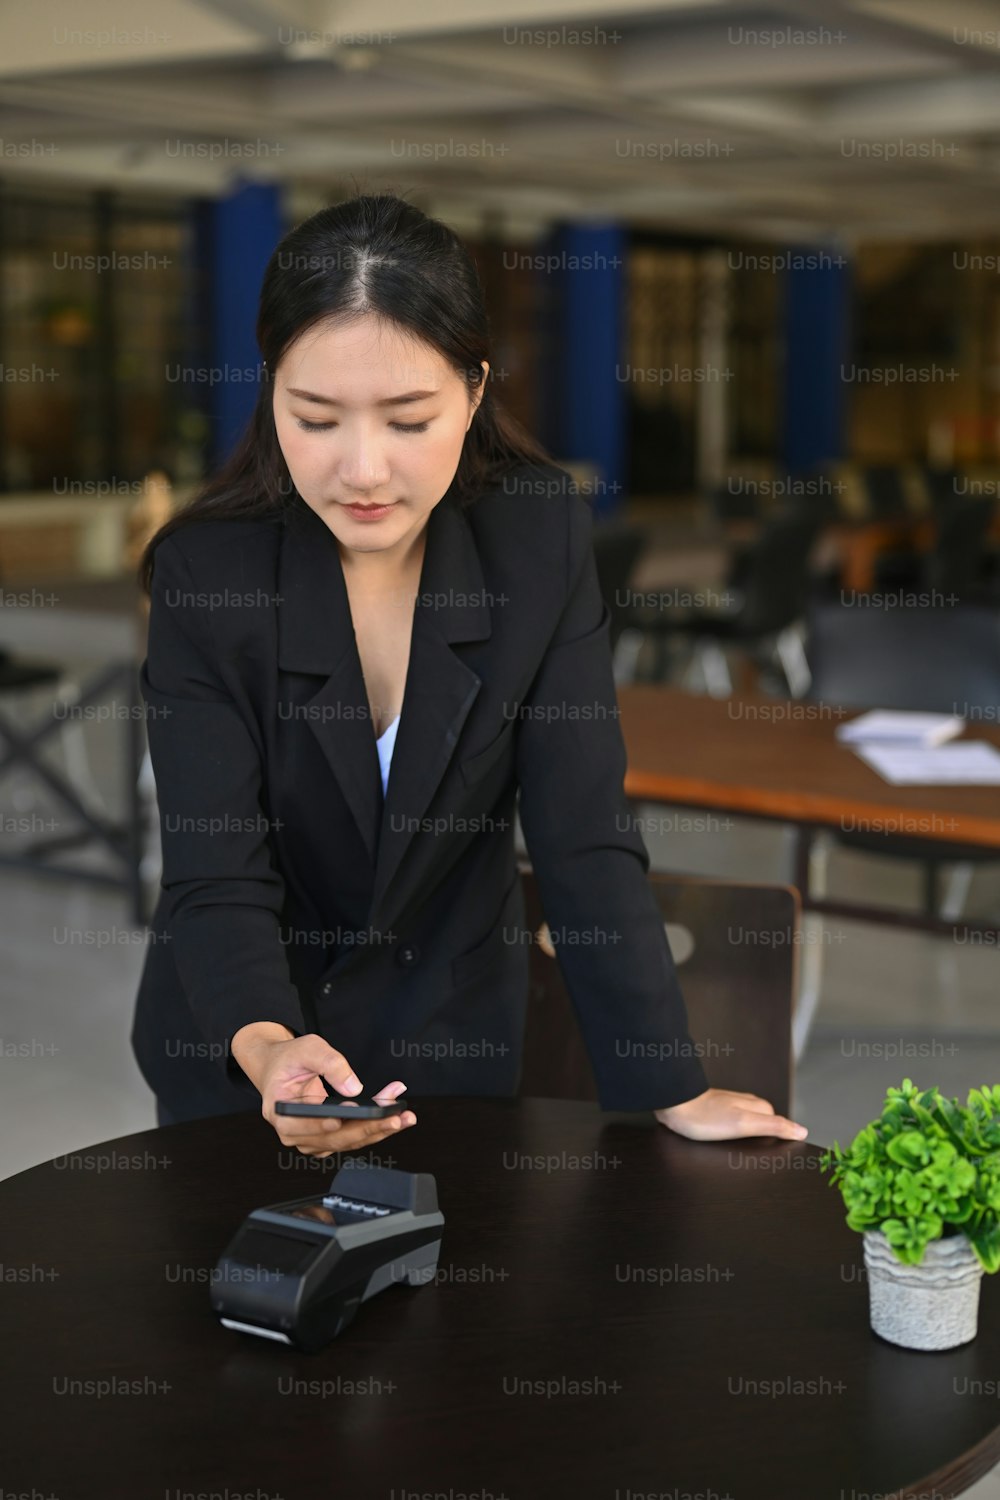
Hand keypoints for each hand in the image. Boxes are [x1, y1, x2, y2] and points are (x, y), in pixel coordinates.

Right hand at [231, 1024, 416, 1157]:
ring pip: (347, 1141)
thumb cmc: (289, 1058)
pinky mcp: (326, 1138)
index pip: (303, 1124)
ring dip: (377, 1129)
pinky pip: (352, 1137)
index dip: (324, 1123)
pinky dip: (374, 1127)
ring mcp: (311, 1139)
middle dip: (367, 1127)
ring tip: (403, 1117)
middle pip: (333, 1137)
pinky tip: (394, 1115)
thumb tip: (354, 1088)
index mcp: (280, 1112)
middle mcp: (293, 1133)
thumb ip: (330, 1064)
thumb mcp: (307, 1048)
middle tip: (394, 1117)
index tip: (346, 1116)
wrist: (279, 1067)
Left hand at [654, 1087, 807, 1142]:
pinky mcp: (713, 1113)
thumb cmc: (705, 1117)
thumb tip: (802, 1130)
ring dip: (746, 1140)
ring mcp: (728, 1107)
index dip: (781, 1140)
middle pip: (764, 1124)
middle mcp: (744, 1104)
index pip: (779, 1124)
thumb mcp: (743, 1124)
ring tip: (741, 1155)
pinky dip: (731, 1138)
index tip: (780, 1157)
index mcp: (756, 1106)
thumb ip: (773, 1126)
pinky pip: (729, 1127)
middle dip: (765, 1141)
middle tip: (759, 1159)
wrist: (672, 1105)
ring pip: (746, 1125)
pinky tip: (724, 1146)